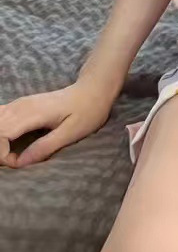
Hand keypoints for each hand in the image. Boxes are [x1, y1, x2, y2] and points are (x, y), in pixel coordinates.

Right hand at [0, 81, 114, 168]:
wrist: (93, 89)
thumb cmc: (87, 110)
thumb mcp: (72, 132)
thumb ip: (46, 146)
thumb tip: (20, 163)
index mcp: (33, 113)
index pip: (1, 134)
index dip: (2, 154)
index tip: (17, 162)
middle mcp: (22, 106)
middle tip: (15, 160)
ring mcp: (20, 103)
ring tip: (12, 153)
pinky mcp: (21, 105)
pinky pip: (0, 117)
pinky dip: (0, 132)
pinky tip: (9, 142)